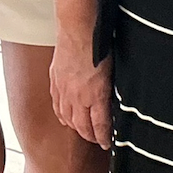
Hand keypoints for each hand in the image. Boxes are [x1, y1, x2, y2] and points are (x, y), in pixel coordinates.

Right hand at [51, 32, 113, 148]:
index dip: (104, 137)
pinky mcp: (56, 82)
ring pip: (68, 119)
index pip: (100, 125)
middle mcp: (78, 96)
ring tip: (84, 132)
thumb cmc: (100, 44)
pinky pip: (57, 106)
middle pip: (83, 127)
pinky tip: (67, 118)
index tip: (107, 143)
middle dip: (91, 136)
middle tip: (97, 140)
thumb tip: (117, 102)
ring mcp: (65, 90)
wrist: (78, 28)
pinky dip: (63, 116)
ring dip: (77, 128)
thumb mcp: (114, 70)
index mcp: (96, 94)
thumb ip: (112, 89)